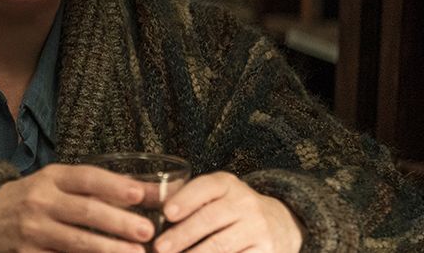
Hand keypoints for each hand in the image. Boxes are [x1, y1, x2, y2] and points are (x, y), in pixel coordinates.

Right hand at [0, 163, 154, 252]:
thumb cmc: (35, 198)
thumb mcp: (59, 183)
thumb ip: (100, 188)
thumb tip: (154, 193)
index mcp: (51, 177)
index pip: (86, 178)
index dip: (113, 186)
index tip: (140, 195)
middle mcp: (40, 201)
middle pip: (84, 211)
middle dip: (117, 222)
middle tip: (147, 232)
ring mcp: (32, 230)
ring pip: (75, 242)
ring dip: (107, 250)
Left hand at [153, 172, 303, 252]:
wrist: (280, 223)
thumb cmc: (231, 208)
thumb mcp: (215, 195)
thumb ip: (187, 199)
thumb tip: (150, 211)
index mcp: (227, 184)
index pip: (206, 187)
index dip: (186, 199)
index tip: (166, 213)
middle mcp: (245, 203)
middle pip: (210, 219)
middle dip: (182, 235)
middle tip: (160, 248)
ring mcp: (257, 228)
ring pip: (222, 245)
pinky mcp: (266, 250)